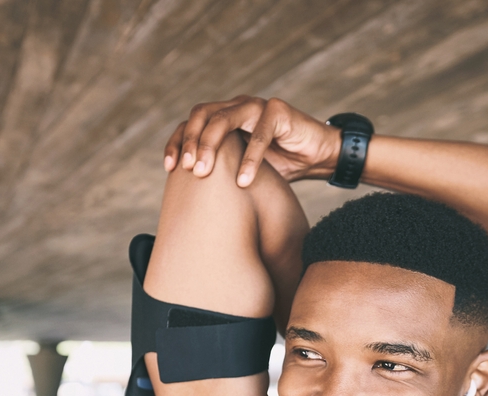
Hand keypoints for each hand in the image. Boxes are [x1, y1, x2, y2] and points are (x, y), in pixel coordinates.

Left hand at [164, 96, 340, 186]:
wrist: (318, 157)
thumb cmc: (280, 165)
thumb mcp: (242, 169)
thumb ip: (220, 172)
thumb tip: (188, 197)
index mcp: (224, 117)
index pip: (190, 124)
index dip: (177, 142)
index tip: (169, 168)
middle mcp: (236, 107)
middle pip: (201, 115)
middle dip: (190, 142)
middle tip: (188, 170)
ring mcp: (256, 106)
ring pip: (223, 119)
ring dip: (210, 146)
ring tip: (203, 173)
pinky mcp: (278, 111)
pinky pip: (259, 135)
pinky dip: (249, 159)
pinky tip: (243, 181)